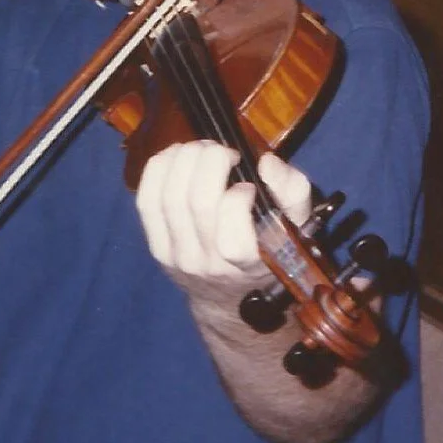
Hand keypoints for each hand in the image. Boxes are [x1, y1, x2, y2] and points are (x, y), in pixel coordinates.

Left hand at [136, 140, 312, 280]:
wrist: (228, 294)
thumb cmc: (266, 249)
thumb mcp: (295, 224)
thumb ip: (292, 192)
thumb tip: (266, 162)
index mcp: (248, 264)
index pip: (233, 237)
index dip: (238, 198)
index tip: (247, 185)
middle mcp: (209, 265)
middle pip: (198, 203)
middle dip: (209, 162)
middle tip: (222, 150)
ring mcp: (177, 257)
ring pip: (169, 197)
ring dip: (183, 160)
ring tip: (200, 149)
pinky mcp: (156, 247)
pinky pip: (147, 201)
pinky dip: (159, 169)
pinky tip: (175, 156)